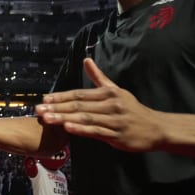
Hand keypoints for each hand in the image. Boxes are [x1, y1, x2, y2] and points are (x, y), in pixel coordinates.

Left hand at [35, 58, 165, 151]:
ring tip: (47, 119)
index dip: (61, 97)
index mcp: (108, 93)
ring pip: (85, 118)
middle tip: (38, 110)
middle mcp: (111, 104)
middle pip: (79, 105)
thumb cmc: (133, 109)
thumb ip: (99, 77)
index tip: (44, 99)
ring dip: (64, 118)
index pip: (80, 94)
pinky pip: (96, 131)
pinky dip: (81, 129)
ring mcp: (114, 120)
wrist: (156, 128)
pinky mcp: (118, 135)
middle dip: (57, 108)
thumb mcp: (116, 90)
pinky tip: (68, 128)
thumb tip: (86, 60)